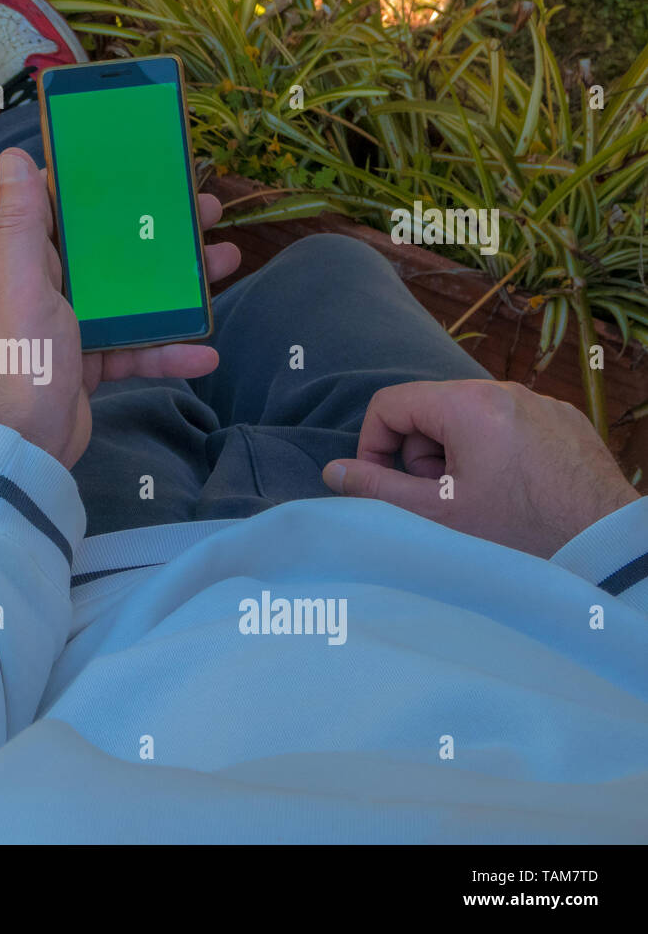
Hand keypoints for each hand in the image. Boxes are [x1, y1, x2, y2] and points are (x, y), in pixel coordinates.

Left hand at [0, 147, 240, 469]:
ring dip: (178, 285)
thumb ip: (21, 221)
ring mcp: (73, 326)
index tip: (145, 166)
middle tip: (207, 213)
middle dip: (159, 232)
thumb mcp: (21, 280)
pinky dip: (170, 351)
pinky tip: (205, 351)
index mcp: (26, 260)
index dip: (103, 185)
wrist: (24, 444)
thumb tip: (13, 157)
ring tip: (227, 264)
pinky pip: (138, 349)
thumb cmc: (20, 357)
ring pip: (133, 296)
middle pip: (111, 248)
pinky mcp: (93, 362)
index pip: (64, 208)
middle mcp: (48, 287)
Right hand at [322, 379, 638, 556]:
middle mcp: (504, 390)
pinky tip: (511, 493)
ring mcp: (539, 403)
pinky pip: (508, 425)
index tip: (383, 484)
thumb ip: (376, 489)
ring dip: (456, 456)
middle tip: (440, 499)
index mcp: (468, 405)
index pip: (390, 403)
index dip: (373, 445)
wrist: (607, 550)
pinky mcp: (564, 420)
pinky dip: (495, 454)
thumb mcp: (437, 513)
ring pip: (468, 419)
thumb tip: (333, 471)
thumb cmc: (521, 534)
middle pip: (429, 409)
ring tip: (477, 500)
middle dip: (420, 454)